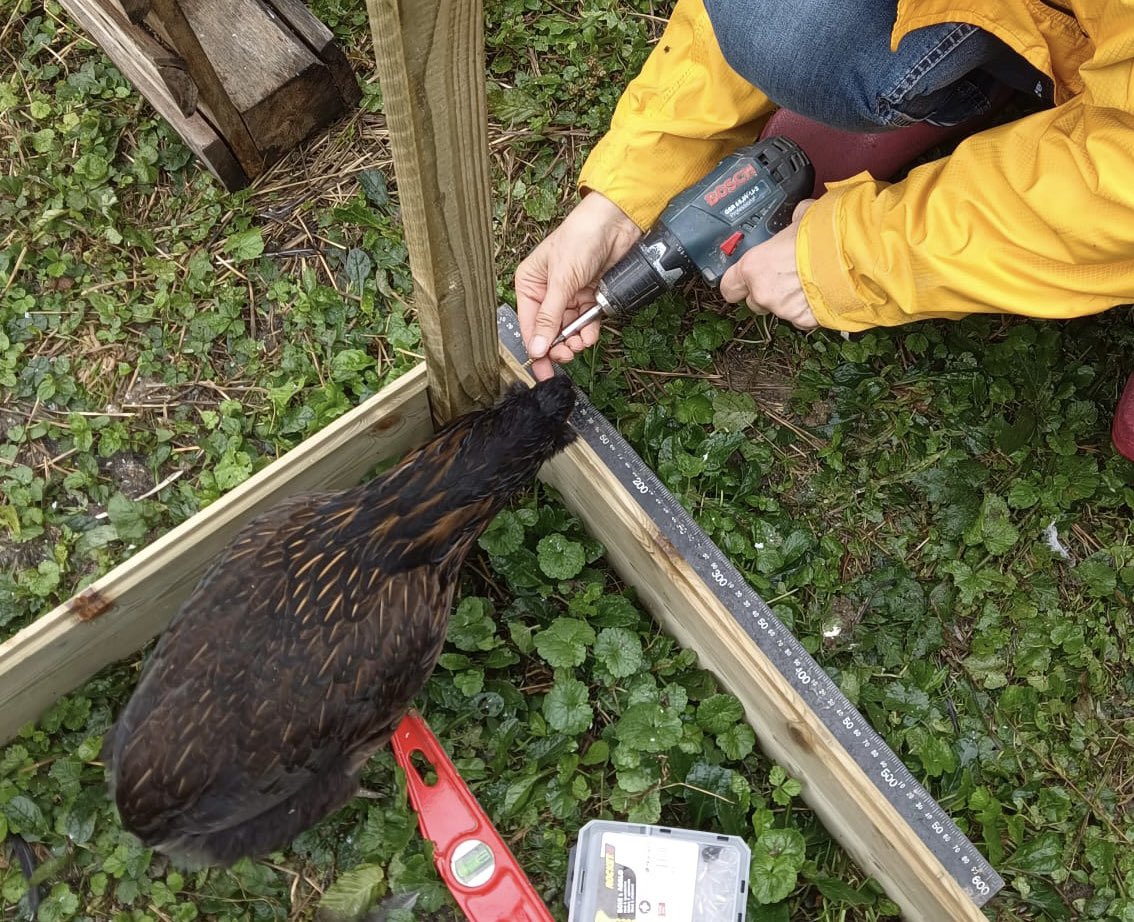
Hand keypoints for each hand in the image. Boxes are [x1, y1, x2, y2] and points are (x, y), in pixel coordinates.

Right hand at [516, 192, 641, 379]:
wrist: (615, 223)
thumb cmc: (580, 238)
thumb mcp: (561, 281)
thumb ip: (550, 317)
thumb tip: (538, 347)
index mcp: (530, 284)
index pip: (530, 325)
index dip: (536, 348)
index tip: (543, 370)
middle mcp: (547, 292)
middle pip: (549, 331)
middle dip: (558, 346)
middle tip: (567, 357)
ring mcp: (568, 295)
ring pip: (568, 330)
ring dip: (575, 340)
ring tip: (582, 342)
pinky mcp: (588, 296)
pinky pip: (585, 322)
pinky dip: (588, 330)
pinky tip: (591, 333)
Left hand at [719, 200, 817, 329]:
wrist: (854, 257)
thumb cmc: (825, 234)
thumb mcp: (802, 218)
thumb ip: (791, 222)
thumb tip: (798, 214)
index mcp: (753, 267)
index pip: (728, 287)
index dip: (736, 284)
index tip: (743, 281)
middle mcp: (763, 292)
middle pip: (754, 301)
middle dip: (766, 292)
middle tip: (784, 276)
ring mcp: (784, 310)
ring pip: (779, 310)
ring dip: (789, 299)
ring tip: (810, 281)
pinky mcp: (805, 321)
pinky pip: (802, 318)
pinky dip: (809, 309)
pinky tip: (822, 292)